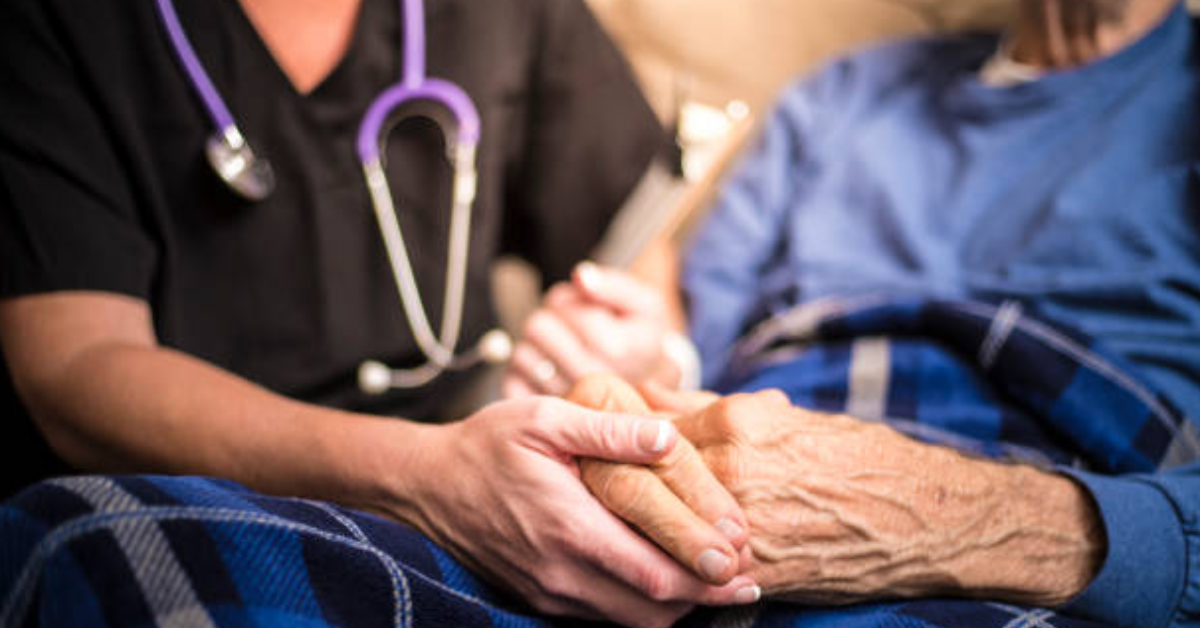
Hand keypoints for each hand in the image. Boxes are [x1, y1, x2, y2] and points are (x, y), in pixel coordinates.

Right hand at [385, 395, 758, 627]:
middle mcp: (562, 573)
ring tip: (714, 582)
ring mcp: (549, 593)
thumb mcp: (546, 418)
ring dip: (676, 607)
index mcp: (570, 528)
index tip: (747, 566)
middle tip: (747, 581)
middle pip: (653, 611)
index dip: (709, 577)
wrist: (426, 486)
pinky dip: (641, 606)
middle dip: (705, 599)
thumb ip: (610, 430)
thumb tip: (669, 439)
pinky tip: (663, 579)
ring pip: (631, 621)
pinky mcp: (540, 599)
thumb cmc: (488, 445)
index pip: (657, 574)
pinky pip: (603, 617)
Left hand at [503, 263, 678, 397]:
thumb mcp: (644, 306)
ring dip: (536, 346)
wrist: (649, 393)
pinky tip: (550, 370)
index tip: (586, 308)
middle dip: (550, 319)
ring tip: (562, 349)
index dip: (570, 299)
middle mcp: (589, 379)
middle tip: (570, 327)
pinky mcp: (546, 415)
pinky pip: (513, 382)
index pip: (564, 307)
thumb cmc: (642, 342)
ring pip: (521, 354)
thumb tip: (581, 277)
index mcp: (615, 348)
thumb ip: (613, 286)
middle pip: (537, 327)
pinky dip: (524, 371)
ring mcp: (566, 401)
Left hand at [592, 384, 1104, 605]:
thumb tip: (654, 395)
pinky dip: (660, 566)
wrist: (925, 517)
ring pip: (652, 527)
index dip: (604, 429)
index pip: (644, 424)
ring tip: (587, 523)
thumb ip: (714, 409)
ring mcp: (742, 526)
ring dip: (616, 525)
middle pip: (631, 476)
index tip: (578, 427)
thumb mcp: (786, 418)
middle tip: (564, 479)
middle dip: (591, 477)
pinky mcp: (756, 573)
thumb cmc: (859, 458)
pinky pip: (689, 571)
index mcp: (737, 425)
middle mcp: (732, 473)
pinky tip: (638, 564)